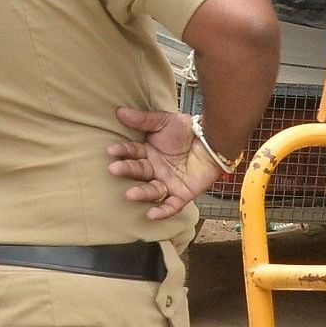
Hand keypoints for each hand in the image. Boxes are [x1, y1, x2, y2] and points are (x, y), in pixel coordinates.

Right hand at [106, 105, 227, 221]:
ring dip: (141, 193)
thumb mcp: (164, 121)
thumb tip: (119, 111)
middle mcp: (155, 170)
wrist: (213, 142)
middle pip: (139, 172)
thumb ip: (143, 119)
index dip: (122, 151)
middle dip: (126, 171)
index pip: (132, 153)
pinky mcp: (181, 195)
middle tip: (114, 169)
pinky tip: (151, 215)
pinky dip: (161, 211)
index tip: (111, 150)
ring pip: (152, 190)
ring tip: (130, 194)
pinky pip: (170, 206)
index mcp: (148, 153)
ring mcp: (167, 183)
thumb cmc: (187, 131)